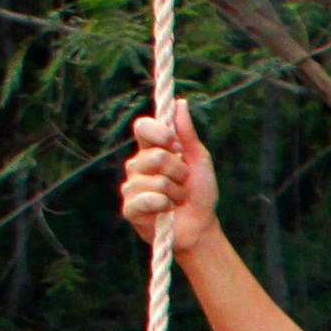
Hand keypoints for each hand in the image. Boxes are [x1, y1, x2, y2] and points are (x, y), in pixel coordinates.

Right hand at [120, 102, 218, 256]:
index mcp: (150, 150)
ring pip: (157, 180)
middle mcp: (137, 165)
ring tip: (176, 199)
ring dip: (176, 192)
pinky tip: (166, 211)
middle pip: (155, 156)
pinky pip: (149, 199)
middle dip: (179, 172)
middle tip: (183, 182)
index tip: (176, 146)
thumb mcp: (199, 160)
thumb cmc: (200, 192)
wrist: (201, 226)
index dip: (160, 133)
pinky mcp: (130, 208)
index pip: (143, 127)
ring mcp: (131, 187)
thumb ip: (188, 134)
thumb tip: (181, 103)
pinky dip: (165, 205)